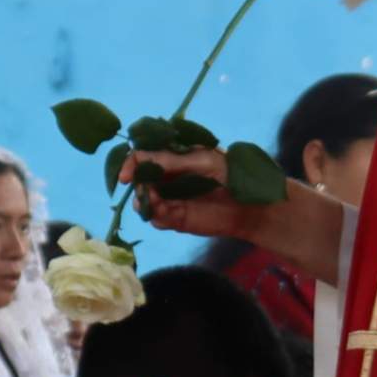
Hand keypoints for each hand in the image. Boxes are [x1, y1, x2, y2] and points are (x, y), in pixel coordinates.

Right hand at [129, 147, 263, 240]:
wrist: (251, 205)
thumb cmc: (232, 175)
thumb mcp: (203, 161)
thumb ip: (172, 160)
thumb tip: (140, 159)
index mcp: (173, 158)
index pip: (142, 157)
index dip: (130, 165)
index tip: (125, 176)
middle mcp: (167, 178)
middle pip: (138, 180)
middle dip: (136, 184)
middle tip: (145, 189)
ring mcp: (170, 199)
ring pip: (143, 200)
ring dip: (143, 201)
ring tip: (156, 200)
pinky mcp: (175, 219)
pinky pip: (156, 218)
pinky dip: (154, 214)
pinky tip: (164, 211)